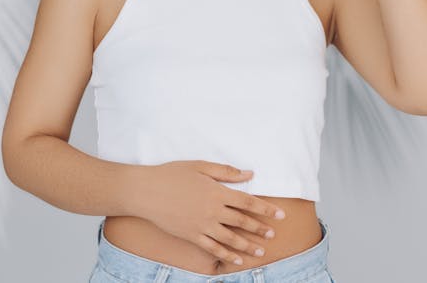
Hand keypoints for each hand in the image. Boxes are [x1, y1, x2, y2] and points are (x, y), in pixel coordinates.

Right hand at [138, 160, 285, 265]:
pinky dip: (227, 255)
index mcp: (217, 192)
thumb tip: (249, 174)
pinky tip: (237, 260)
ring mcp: (202, 226)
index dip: (266, 209)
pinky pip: (213, 249)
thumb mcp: (200, 166)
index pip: (248, 202)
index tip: (280, 215)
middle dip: (260, 228)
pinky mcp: (192, 236)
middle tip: (274, 233)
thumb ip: (226, 172)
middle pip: (242, 222)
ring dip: (248, 245)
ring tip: (261, 251)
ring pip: (231, 238)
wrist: (146, 191)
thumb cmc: (172, 174)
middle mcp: (212, 211)